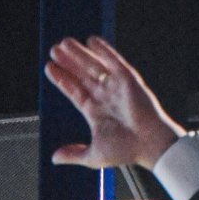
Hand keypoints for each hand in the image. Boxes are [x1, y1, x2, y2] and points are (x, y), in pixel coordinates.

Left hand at [44, 36, 183, 171]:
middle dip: (68, 62)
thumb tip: (54, 158)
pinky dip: (103, 50)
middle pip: (82, 75)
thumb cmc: (126, 151)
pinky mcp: (128, 79)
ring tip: (64, 43)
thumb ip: (74, 154)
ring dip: (80, 54)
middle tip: (54, 50)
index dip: (62, 79)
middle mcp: (105, 97)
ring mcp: (116, 86)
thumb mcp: (93, 155)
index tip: (50, 68)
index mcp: (96, 112)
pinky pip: (113, 60)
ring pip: (94, 65)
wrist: (148, 144)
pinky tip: (91, 41)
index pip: (75, 91)